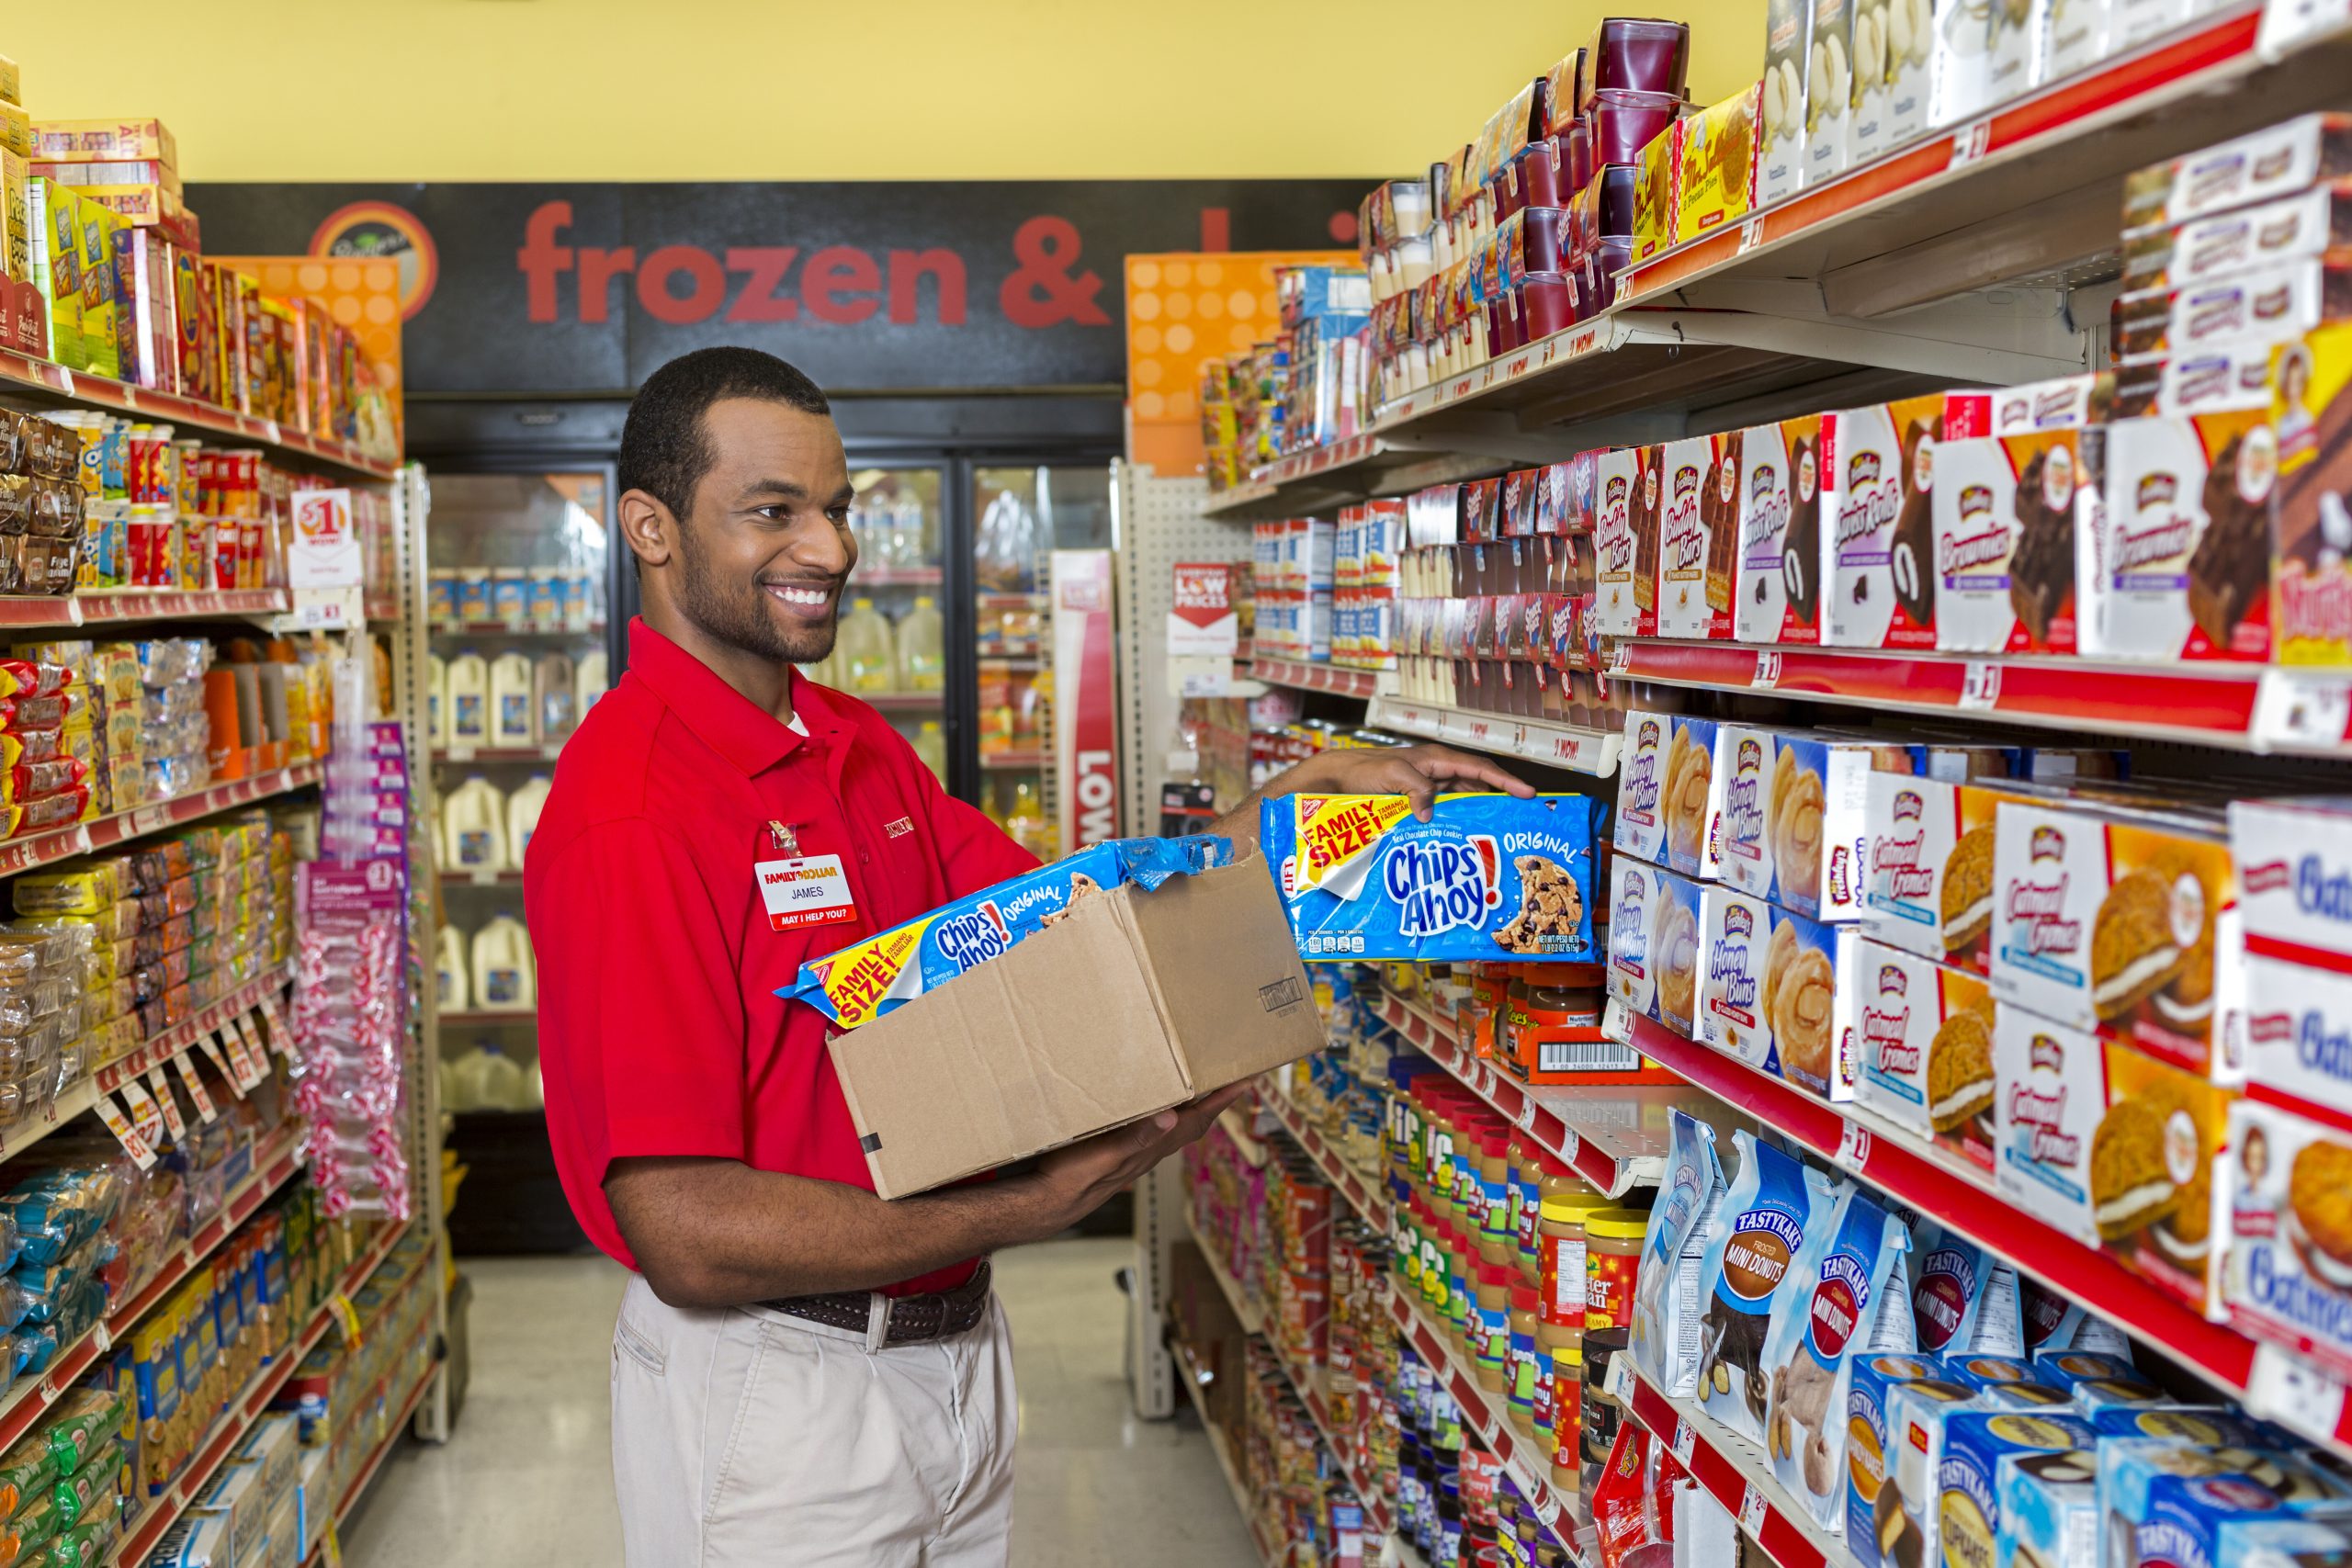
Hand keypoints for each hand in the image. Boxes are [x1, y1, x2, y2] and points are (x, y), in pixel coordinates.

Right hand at [1025, 1084, 1253, 1233]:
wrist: (1044, 1204)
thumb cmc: (1072, 1180)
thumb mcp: (1104, 1154)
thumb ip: (1136, 1138)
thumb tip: (1171, 1118)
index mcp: (1151, 1148)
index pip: (1198, 1120)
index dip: (1224, 1100)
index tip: (1248, 1079)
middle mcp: (1149, 1150)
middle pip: (1193, 1121)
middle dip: (1214, 1098)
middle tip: (1229, 1074)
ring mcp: (1133, 1152)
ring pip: (1173, 1125)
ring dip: (1190, 1103)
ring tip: (1197, 1081)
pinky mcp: (1116, 1150)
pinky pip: (1149, 1127)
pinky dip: (1159, 1110)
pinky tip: (1147, 1102)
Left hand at [1273, 742, 1534, 819]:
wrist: (1336, 778)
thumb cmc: (1362, 771)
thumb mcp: (1389, 775)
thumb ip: (1415, 789)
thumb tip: (1431, 814)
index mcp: (1436, 760)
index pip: (1479, 769)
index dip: (1505, 780)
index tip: (1528, 793)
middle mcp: (1436, 773)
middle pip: (1476, 786)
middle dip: (1498, 800)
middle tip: (1518, 821)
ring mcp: (1426, 788)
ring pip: (1460, 802)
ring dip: (1476, 816)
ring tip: (1494, 836)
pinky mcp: (1415, 803)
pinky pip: (1443, 813)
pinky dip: (1453, 824)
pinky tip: (1459, 841)